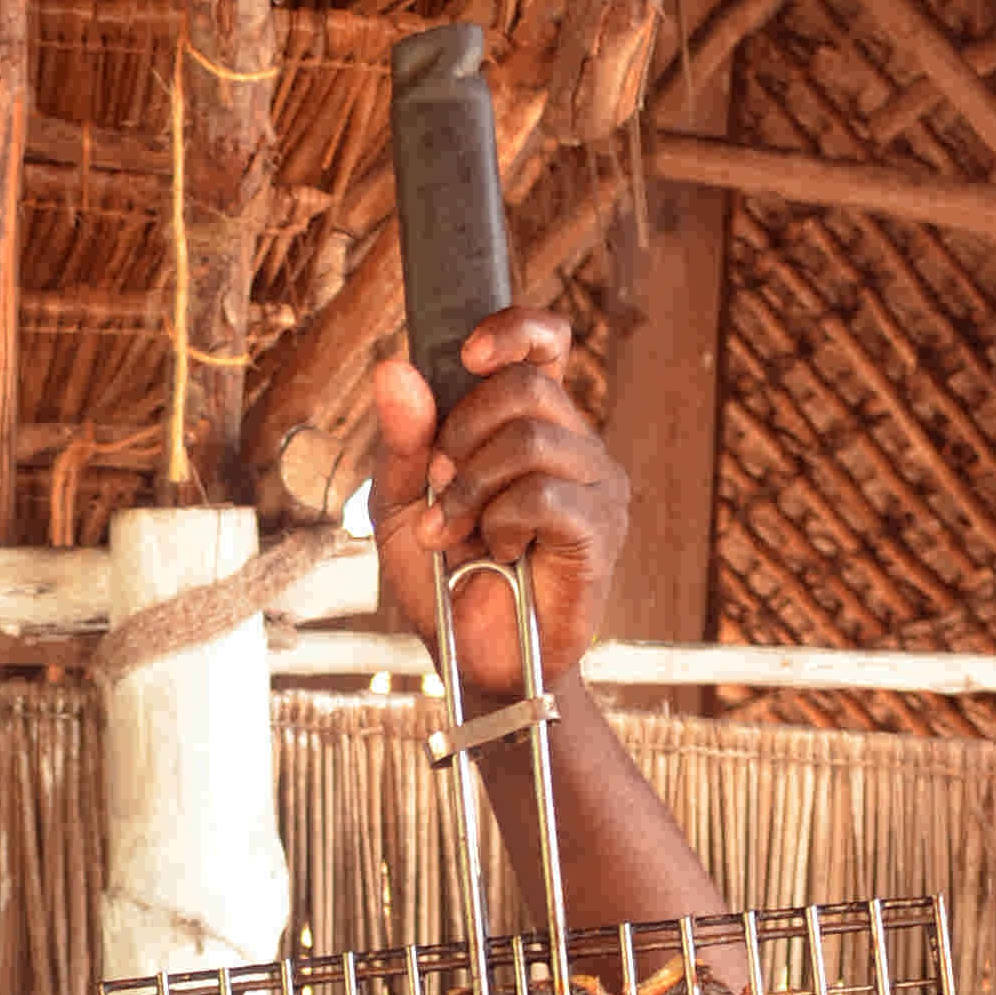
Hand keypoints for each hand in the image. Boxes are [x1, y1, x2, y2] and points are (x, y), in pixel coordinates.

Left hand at [369, 310, 629, 702]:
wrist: (477, 664)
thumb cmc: (445, 585)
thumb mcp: (401, 505)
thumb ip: (403, 441)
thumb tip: (394, 367)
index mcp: (533, 426)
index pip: (546, 344)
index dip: (513, 330)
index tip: (468, 356)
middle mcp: (573, 446)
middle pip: (526, 386)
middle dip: (462, 433)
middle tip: (439, 487)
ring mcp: (595, 486)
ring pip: (531, 438)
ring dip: (472, 487)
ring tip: (455, 534)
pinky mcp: (601, 530)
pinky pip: (543, 493)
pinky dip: (501, 522)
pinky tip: (497, 554)